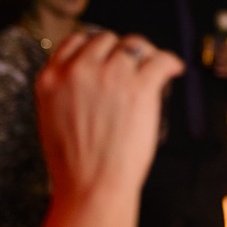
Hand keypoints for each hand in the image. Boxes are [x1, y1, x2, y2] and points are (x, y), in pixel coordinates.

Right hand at [36, 32, 183, 198]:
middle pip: (106, 39)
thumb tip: (88, 79)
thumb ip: (65, 92)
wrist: (92, 187)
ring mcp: (109, 75)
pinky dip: (171, 62)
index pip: (75, 42)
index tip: (109, 56)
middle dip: (120, 52)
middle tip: (134, 68)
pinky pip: (161, 60)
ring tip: (155, 69)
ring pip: (134, 46)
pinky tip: (175, 69)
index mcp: (51, 79)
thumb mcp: (51, 119)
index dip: (96, 47)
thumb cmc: (76, 165)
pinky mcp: (139, 86)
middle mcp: (79, 70)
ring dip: (146, 56)